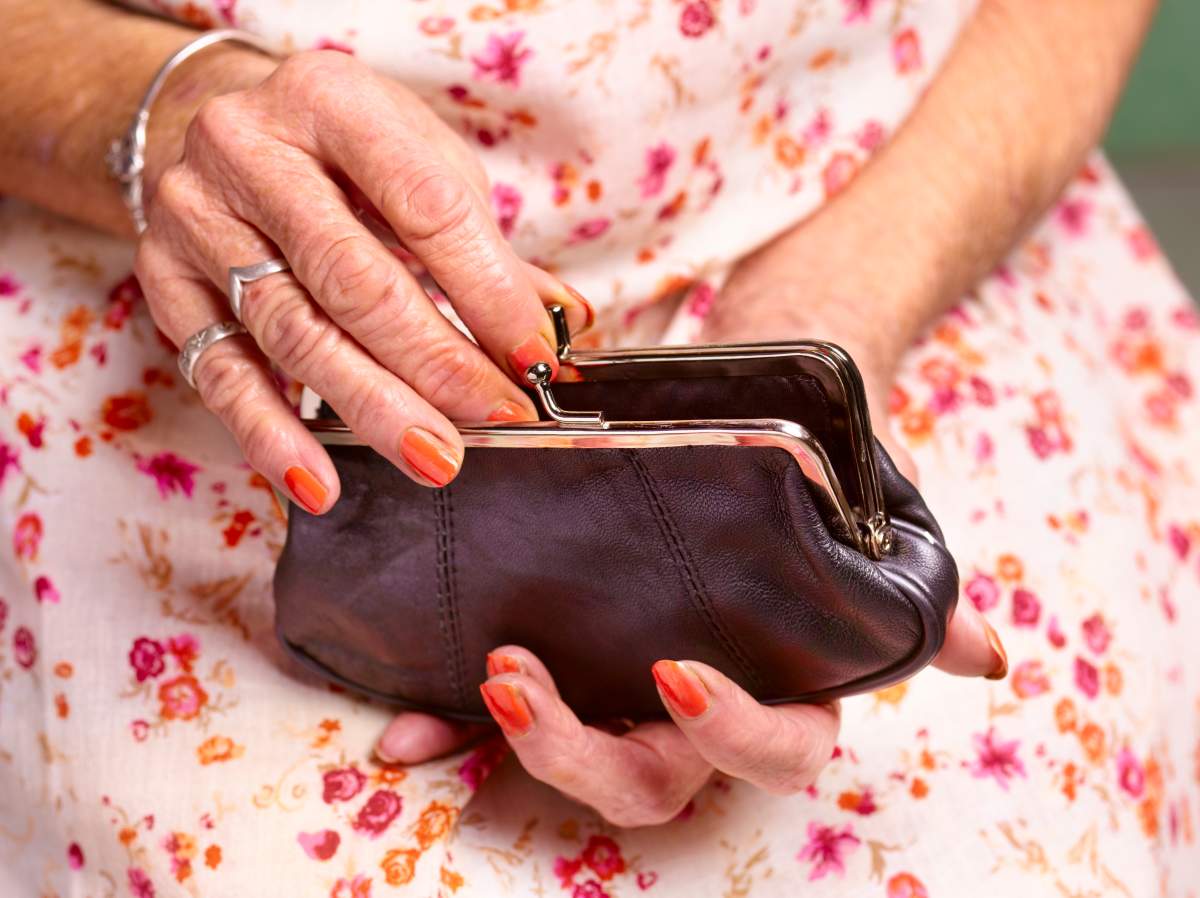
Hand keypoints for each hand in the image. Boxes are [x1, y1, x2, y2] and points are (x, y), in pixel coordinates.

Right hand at [133, 49, 591, 509]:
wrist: (233, 135)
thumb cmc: (347, 153)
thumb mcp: (424, 166)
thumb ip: (486, 248)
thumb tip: (561, 327)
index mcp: (331, 101)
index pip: (425, 207)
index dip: (487, 291)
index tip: (534, 357)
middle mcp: (249, 150)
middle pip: (354, 280)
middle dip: (436, 362)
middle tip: (496, 418)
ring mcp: (197, 219)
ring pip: (294, 333)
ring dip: (374, 408)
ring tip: (436, 458)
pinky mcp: (166, 284)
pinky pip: (222, 374)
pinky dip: (273, 436)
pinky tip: (320, 482)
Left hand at [372, 259, 1006, 826]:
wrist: (752, 418)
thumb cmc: (817, 481)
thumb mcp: (869, 526)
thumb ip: (915, 596)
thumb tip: (990, 658)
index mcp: (782, 692)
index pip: (774, 750)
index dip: (730, 732)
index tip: (677, 671)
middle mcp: (697, 713)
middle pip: (652, 783)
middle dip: (580, 752)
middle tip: (522, 677)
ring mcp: (625, 693)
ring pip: (577, 760)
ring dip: (513, 740)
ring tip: (478, 677)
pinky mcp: (566, 658)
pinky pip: (501, 716)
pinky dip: (454, 726)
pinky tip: (410, 723)